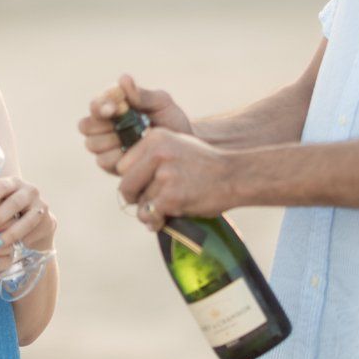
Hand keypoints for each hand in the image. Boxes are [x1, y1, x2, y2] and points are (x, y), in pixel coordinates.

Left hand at [0, 176, 56, 251]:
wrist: (35, 220)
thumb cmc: (9, 208)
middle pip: (14, 203)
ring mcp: (41, 206)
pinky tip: (9, 248)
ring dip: (9, 235)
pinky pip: (34, 232)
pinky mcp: (49, 221)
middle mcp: (30, 191)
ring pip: (26, 221)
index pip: (2, 186)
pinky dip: (21, 241)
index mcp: (15, 183)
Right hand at [79, 74, 194, 175]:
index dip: (101, 106)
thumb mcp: (161, 103)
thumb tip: (123, 79)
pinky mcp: (111, 165)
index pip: (95, 105)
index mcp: (111, 106)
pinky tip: (134, 153)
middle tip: (122, 125)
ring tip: (134, 139)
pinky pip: (103, 161)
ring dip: (111, 141)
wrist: (183, 144)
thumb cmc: (171, 119)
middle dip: (102, 125)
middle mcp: (103, 126)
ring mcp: (105, 146)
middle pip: (85, 125)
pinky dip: (117, 157)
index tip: (116, 108)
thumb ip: (142, 94)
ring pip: (92, 144)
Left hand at [116, 128, 236, 230]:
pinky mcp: (171, 196)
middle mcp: (157, 153)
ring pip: (140, 203)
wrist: (235, 176)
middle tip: (147, 204)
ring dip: (149, 212)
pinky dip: (155, 221)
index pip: (123, 165)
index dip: (131, 178)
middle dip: (134, 198)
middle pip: (126, 185)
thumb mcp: (177, 145)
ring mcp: (164, 175)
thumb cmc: (206, 165)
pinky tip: (165, 220)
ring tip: (167, 210)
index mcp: (155, 137)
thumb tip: (124, 179)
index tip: (145, 186)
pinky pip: (150, 214)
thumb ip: (151, 156)